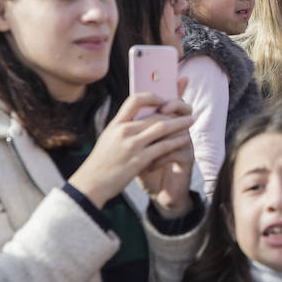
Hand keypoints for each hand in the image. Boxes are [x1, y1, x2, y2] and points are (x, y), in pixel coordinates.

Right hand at [69, 79, 193, 211]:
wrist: (91, 185)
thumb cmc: (101, 163)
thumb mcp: (108, 139)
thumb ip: (123, 128)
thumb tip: (140, 120)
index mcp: (115, 124)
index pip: (135, 100)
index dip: (152, 97)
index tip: (164, 100)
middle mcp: (124, 131)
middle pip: (155, 115)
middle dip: (174, 112)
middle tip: (186, 111)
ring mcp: (132, 145)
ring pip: (162, 127)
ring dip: (180, 123)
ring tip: (191, 121)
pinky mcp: (139, 160)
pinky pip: (163, 146)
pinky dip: (176, 141)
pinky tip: (185, 139)